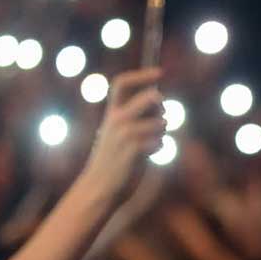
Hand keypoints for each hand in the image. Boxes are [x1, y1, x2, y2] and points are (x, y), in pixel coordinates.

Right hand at [83, 67, 165, 199]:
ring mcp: (124, 134)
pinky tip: (147, 156)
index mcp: (110, 113)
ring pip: (161, 123)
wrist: (98, 187)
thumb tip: (157, 100)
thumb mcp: (116, 134)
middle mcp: (116, 120)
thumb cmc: (111, 161)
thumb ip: (132, 117)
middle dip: (162, 109)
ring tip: (150, 144)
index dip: (142, 75)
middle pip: (151, 97)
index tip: (160, 72)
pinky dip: (159, 149)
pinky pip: (160, 142)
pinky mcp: (133, 150)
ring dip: (161, 134)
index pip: (122, 83)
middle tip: (159, 122)